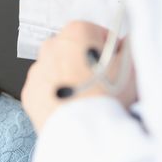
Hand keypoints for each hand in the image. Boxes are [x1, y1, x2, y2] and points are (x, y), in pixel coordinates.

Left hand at [21, 21, 137, 132]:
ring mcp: (38, 70)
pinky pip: (45, 91)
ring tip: (87, 100)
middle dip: (86, 63)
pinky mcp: (30, 93)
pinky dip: (56, 97)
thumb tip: (128, 42)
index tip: (115, 65)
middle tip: (102, 85)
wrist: (84, 129)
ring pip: (58, 70)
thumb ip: (129, 47)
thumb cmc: (108, 95)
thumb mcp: (131, 66)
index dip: (110, 51)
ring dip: (70, 80)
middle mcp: (52, 46)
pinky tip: (71, 108)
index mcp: (76, 32)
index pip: (96, 33)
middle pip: (74, 51)